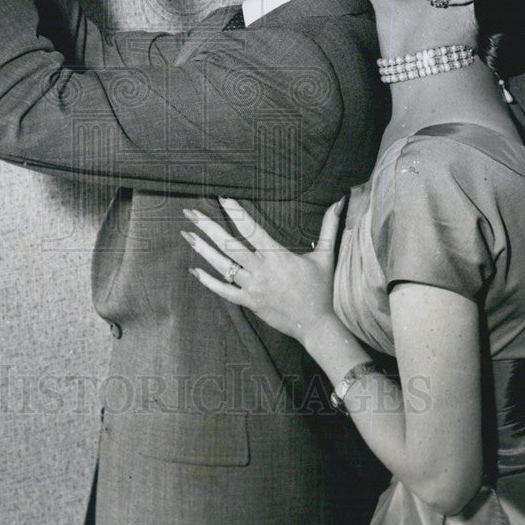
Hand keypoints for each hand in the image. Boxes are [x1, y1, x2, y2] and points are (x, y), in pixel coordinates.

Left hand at [181, 196, 343, 343]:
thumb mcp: (326, 255)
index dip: (235, 212)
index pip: (251, 229)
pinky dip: (208, 281)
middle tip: (191, 211)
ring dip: (202, 249)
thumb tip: (339, 201)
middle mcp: (261, 271)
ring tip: (186, 234)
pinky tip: (194, 270)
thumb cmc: (322, 289)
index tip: (222, 198)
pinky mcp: (249, 303)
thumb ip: (328, 226)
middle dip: (208, 227)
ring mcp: (252, 288)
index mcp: (277, 256)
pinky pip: (224, 291)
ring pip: (222, 266)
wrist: (317, 326)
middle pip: (228, 245)